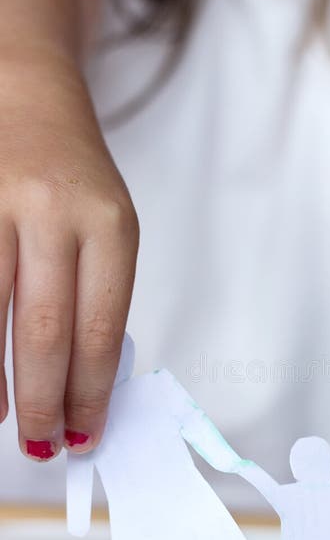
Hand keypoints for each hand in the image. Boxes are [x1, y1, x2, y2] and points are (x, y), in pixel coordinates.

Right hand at [0, 47, 138, 459]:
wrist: (24, 93)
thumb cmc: (73, 178)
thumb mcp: (108, 228)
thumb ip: (97, 296)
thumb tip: (82, 383)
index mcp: (110, 224)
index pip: (101, 327)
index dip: (91, 391)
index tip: (87, 433)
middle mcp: (54, 212)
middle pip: (45, 330)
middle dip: (45, 400)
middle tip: (44, 446)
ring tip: (2, 422)